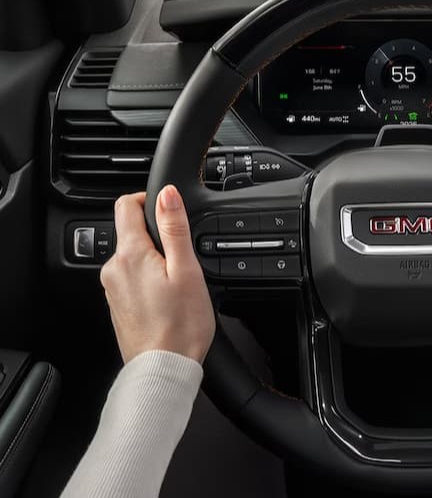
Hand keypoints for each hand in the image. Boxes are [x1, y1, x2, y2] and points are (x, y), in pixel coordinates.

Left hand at [100, 185, 215, 362]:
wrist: (163, 369)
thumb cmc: (180, 325)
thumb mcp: (186, 270)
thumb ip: (174, 228)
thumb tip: (166, 194)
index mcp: (130, 255)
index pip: (126, 205)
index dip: (148, 199)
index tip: (169, 211)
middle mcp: (113, 269)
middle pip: (131, 232)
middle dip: (157, 236)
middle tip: (184, 257)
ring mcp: (113, 288)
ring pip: (133, 257)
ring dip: (154, 260)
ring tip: (179, 282)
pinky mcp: (117, 304)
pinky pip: (132, 279)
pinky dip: (149, 279)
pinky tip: (168, 298)